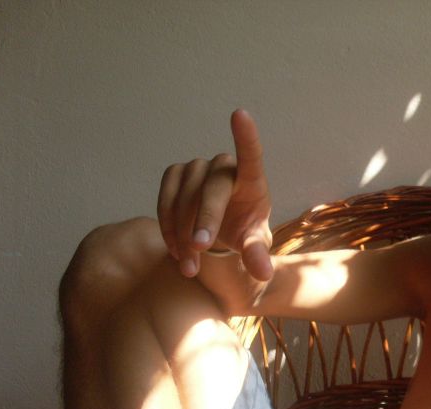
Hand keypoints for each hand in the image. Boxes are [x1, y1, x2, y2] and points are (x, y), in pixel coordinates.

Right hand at [157, 109, 272, 279]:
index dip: (246, 136)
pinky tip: (176, 250)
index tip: (240, 114)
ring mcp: (197, 168)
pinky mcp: (175, 175)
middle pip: (212, 188)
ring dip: (183, 233)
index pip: (251, 155)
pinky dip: (167, 226)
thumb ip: (257, 255)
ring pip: (184, 197)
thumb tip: (265, 273)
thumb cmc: (244, 230)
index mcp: (252, 179)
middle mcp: (224, 167)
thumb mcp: (253, 244)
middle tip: (200, 248)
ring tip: (189, 266)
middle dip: (205, 219)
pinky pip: (165, 199)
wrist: (221, 229)